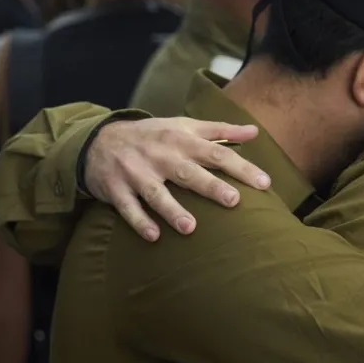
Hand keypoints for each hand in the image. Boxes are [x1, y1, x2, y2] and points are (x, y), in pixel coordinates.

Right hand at [86, 117, 272, 241]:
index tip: (264, 183)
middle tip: (233, 200)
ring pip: (156, 192)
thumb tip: (255, 132)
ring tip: (189, 228)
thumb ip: (220, 131)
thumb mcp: (184, 126)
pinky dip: (138, 221)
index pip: (216, 153)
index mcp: (181, 140)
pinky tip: (153, 236)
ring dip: (171, 209)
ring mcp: (136, 172)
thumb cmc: (153, 136)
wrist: (99, 139)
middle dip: (210, 186)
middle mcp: (160, 155)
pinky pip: (127, 207)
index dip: (241, 167)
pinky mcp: (116, 188)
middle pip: (188, 172)